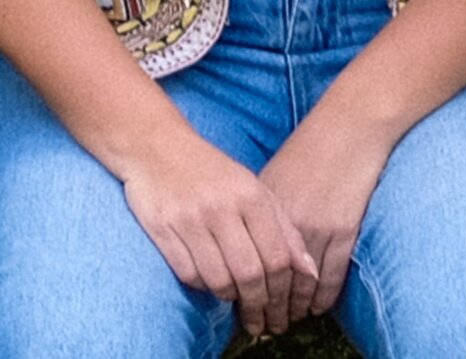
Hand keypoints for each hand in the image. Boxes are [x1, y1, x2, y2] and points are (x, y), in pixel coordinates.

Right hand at [99, 116, 317, 339]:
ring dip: (230, 297)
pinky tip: (208, 281)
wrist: (155, 145)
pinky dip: (202, 285)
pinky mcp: (161, 227)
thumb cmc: (212, 173)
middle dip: (258, 304)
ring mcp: (189, 218)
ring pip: (219, 279)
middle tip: (260, 319)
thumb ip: (285, 230)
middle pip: (250, 274)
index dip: (283, 292)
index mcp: (250, 196)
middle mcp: (221, 207)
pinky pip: (188, 274)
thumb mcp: (254, 190)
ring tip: (234, 298)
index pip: (278, 259)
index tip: (282, 309)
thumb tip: (310, 274)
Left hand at [259, 114, 395, 318]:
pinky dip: (322, 299)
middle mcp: (284, 221)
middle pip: (271, 280)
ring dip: (293, 309)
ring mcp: (315, 228)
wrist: (348, 130)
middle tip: (262, 327)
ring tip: (286, 323)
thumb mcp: (273, 177)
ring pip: (300, 285)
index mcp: (261, 207)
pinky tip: (315, 309)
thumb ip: (260, 212)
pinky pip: (331, 277)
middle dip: (266, 308)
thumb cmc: (309, 151)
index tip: (239, 309)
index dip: (242, 290)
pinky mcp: (344, 232)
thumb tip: (244, 244)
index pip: (246, 261)